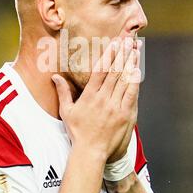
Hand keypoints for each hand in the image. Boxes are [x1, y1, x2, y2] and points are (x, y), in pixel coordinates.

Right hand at [52, 37, 140, 162]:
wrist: (91, 152)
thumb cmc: (78, 132)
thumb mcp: (66, 111)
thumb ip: (63, 92)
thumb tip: (54, 77)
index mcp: (90, 96)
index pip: (101, 70)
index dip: (108, 55)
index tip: (114, 43)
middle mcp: (103, 99)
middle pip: (115, 71)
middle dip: (122, 54)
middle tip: (128, 41)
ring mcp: (116, 106)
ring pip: (125, 80)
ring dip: (130, 63)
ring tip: (135, 51)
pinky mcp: (126, 114)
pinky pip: (132, 94)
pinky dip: (135, 81)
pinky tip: (137, 70)